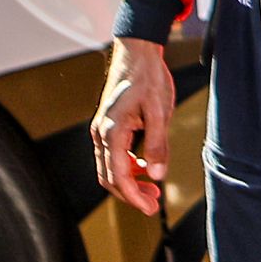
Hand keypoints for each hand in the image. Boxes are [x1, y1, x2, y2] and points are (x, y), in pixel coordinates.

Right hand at [89, 38, 173, 216]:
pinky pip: (112, 155)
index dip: (133, 196)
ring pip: (109, 168)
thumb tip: (157, 174)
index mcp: (112, 131)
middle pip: (109, 177)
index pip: (118, 175)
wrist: (137, 53)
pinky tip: (145, 168)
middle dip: (131, 194)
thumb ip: (157, 144)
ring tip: (152, 190)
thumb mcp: (159, 111)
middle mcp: (101, 133)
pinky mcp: (107, 126)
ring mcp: (102, 130)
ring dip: (129, 182)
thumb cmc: (147, 78)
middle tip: (153, 203)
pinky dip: (127, 167)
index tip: (150, 207)